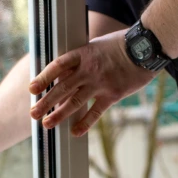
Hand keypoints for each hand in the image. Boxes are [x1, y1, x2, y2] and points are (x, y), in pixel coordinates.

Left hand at [29, 30, 156, 136]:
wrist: (145, 48)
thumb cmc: (121, 45)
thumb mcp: (96, 45)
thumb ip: (82, 59)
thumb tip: (65, 71)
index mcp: (83, 54)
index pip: (58, 66)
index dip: (43, 77)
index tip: (32, 89)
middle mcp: (89, 69)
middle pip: (62, 87)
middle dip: (46, 101)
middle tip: (33, 113)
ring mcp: (100, 83)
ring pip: (75, 101)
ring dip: (59, 114)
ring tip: (46, 124)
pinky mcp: (113, 94)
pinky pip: (96, 111)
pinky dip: (85, 123)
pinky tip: (75, 132)